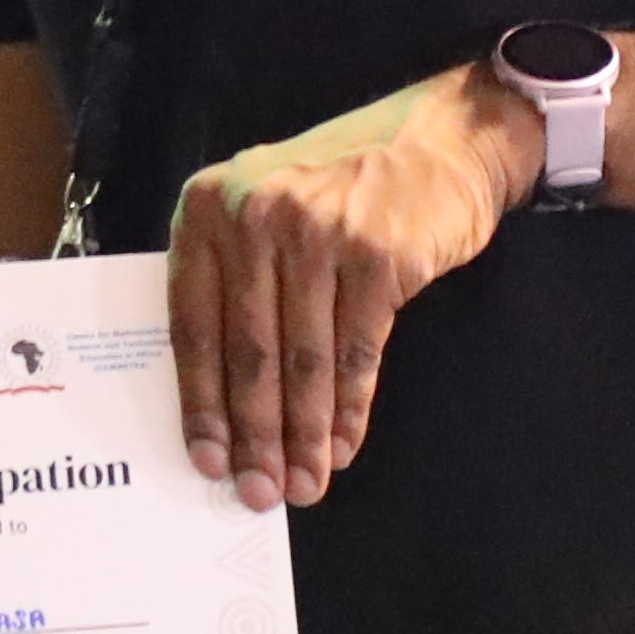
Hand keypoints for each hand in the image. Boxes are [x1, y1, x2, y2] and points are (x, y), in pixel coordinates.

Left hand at [167, 68, 531, 511]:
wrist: (442, 141)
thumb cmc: (343, 186)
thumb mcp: (264, 208)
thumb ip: (233, 279)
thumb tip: (223, 398)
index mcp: (207, 208)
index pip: (192, 324)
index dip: (201, 402)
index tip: (207, 460)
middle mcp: (254, 214)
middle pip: (247, 350)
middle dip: (254, 434)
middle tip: (259, 492)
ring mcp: (318, 232)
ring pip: (302, 360)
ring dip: (303, 434)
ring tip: (305, 483)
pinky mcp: (377, 254)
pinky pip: (356, 352)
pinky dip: (350, 408)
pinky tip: (344, 445)